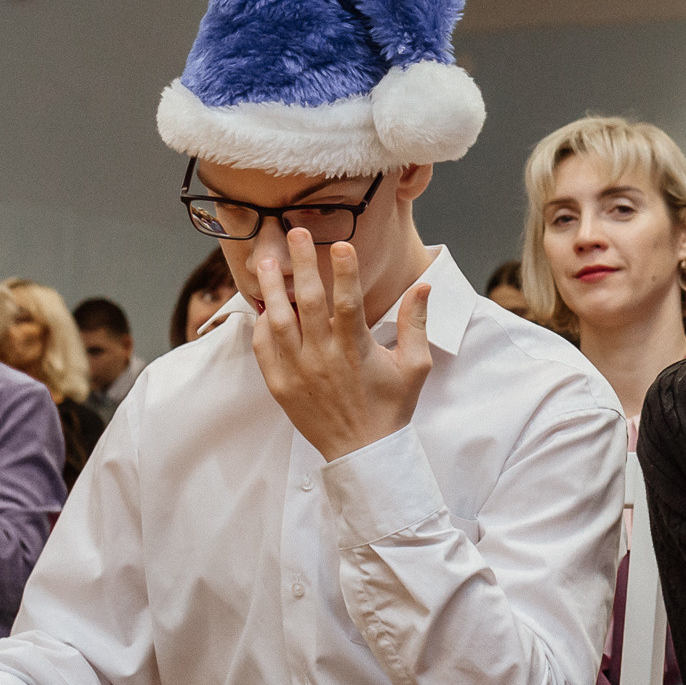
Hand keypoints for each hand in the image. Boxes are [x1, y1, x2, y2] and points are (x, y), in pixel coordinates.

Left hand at [250, 232, 431, 460]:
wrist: (363, 451)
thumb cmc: (391, 406)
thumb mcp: (414, 366)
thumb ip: (416, 324)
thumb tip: (423, 287)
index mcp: (356, 350)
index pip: (349, 302)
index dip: (345, 272)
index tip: (341, 244)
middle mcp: (324, 357)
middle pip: (308, 301)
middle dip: (302, 264)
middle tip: (295, 233)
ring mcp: (298, 371)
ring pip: (278, 320)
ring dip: (272, 288)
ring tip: (267, 261)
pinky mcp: (280, 385)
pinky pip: (264, 348)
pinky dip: (262, 325)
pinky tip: (263, 305)